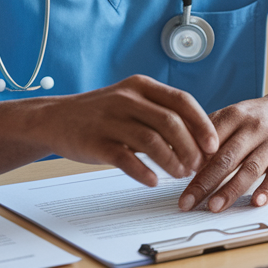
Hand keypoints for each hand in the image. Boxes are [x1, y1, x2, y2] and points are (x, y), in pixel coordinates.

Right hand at [36, 75, 218, 185]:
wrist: (54, 119)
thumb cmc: (101, 114)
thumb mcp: (131, 102)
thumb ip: (160, 114)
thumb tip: (198, 138)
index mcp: (141, 86)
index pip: (181, 101)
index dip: (202, 123)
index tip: (213, 144)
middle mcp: (127, 99)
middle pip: (171, 123)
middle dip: (190, 147)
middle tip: (197, 166)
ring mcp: (110, 120)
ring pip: (152, 141)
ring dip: (172, 162)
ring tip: (179, 175)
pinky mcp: (95, 142)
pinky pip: (126, 159)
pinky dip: (143, 172)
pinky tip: (153, 180)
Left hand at [178, 95, 267, 211]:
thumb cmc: (256, 117)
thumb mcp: (232, 115)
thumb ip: (209, 133)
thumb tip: (180, 156)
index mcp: (234, 116)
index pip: (209, 140)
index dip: (192, 160)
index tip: (177, 178)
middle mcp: (253, 128)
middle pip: (226, 158)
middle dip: (204, 182)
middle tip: (188, 202)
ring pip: (250, 169)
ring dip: (230, 190)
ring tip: (214, 207)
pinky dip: (267, 189)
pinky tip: (256, 202)